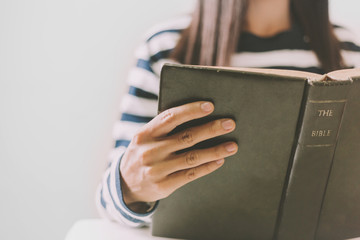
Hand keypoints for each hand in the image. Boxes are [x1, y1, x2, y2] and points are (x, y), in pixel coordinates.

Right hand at [120, 101, 237, 208]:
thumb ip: (163, 129)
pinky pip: (191, 174)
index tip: (209, 106)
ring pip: (192, 157)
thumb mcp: (144, 139)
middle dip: (211, 129)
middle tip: (229, 123)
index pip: (170, 117)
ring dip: (215, 150)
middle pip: (186, 137)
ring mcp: (157, 169)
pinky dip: (207, 166)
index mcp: (145, 134)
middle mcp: (150, 151)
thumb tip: (197, 116)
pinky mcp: (164, 185)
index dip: (190, 110)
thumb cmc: (142, 154)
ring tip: (232, 145)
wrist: (124, 185)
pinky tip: (219, 160)